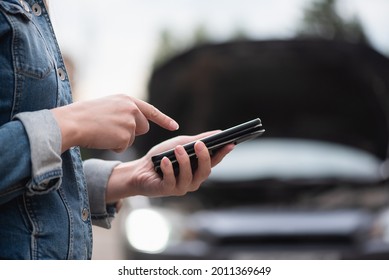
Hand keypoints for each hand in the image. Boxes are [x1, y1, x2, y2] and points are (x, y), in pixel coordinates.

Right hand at [51, 94, 178, 152]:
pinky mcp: (125, 136)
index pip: (150, 111)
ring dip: (121, 140)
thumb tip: (137, 125)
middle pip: (143, 127)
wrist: (72, 122)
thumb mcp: (108, 106)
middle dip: (133, 132)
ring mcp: (129, 122)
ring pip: (132, 138)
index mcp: (127, 100)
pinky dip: (114, 147)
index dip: (164, 120)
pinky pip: (123, 147)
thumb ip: (124, 112)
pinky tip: (102, 139)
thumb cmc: (84, 115)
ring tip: (103, 132)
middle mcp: (131, 109)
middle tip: (112, 130)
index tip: (175, 127)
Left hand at [105, 131, 234, 202]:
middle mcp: (192, 180)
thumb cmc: (162, 157)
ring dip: (184, 162)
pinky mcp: (166, 190)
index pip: (214, 162)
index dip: (223, 153)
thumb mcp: (180, 144)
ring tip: (178, 149)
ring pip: (188, 177)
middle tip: (200, 144)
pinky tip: (165, 161)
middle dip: (204, 158)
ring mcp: (180, 187)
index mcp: (197, 169)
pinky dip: (168, 170)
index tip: (229, 143)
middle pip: (205, 172)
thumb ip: (197, 140)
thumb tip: (218, 133)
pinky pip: (170, 181)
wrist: (140, 170)